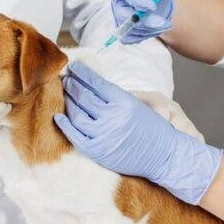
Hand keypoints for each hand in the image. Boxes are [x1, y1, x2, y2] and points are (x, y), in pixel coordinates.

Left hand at [53, 62, 222, 204]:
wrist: (164, 156)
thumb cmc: (152, 129)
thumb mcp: (138, 105)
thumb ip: (116, 96)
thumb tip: (91, 84)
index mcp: (124, 102)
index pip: (95, 82)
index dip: (82, 73)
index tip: (73, 67)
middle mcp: (112, 117)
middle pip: (83, 96)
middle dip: (72, 85)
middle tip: (65, 79)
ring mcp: (103, 135)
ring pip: (76, 114)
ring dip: (68, 102)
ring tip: (65, 95)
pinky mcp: (98, 151)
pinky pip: (75, 136)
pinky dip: (64, 125)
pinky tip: (59, 117)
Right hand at [112, 0, 183, 44]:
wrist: (155, 0)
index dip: (140, 1)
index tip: (153, 7)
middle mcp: (119, 1)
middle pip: (125, 15)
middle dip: (145, 21)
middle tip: (164, 23)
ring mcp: (119, 18)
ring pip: (132, 29)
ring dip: (152, 29)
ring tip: (164, 22)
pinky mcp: (123, 31)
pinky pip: (133, 38)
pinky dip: (147, 35)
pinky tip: (155, 27)